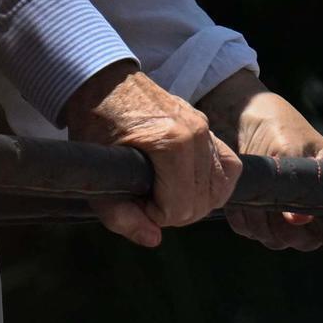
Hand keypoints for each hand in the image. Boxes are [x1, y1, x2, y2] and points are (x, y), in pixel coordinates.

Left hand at [64, 62, 241, 246]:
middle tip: (146, 200)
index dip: (156, 216)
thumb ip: (118, 213)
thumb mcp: (96, 172)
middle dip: (174, 212)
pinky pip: (228, 167)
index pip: (180, 208)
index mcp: (171, 144)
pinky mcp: (207, 126)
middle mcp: (196, 135)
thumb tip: (153, 239)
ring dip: (194, 201)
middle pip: (202, 202)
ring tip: (165, 194)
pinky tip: (190, 187)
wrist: (100, 83)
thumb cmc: (94, 123)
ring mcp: (205, 128)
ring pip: (220, 189)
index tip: (134, 201)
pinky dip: (214, 185)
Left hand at [201, 71, 322, 251]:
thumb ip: (298, 186)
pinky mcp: (258, 207)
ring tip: (251, 200)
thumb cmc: (277, 125)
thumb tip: (300, 223)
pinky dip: (242, 219)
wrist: (240, 111)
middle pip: (305, 241)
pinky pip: (250, 229)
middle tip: (268, 208)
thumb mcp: (289, 150)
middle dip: (286, 231)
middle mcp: (313, 205)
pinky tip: (237, 201)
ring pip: (277, 239)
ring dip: (260, 226)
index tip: (302, 220)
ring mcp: (284, 209)